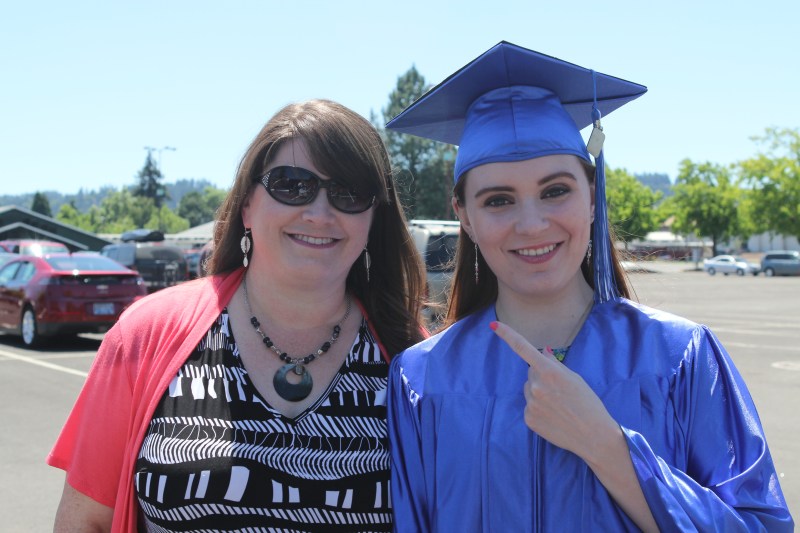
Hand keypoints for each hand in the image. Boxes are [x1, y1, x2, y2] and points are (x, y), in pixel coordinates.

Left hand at [490, 321, 618, 458]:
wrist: (593, 435)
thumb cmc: (588, 403)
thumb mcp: (575, 378)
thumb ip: (555, 365)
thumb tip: (543, 352)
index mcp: (549, 371)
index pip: (523, 348)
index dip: (507, 334)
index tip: (494, 324)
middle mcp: (536, 386)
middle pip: (530, 373)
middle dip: (541, 377)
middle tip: (560, 391)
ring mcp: (531, 403)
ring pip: (529, 390)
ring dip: (539, 393)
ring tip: (559, 406)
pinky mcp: (528, 419)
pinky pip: (529, 407)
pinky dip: (538, 409)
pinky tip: (554, 417)